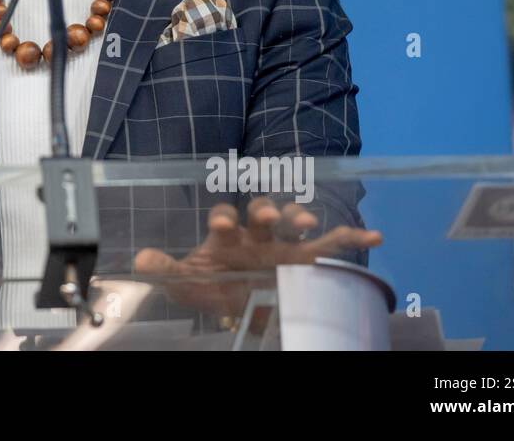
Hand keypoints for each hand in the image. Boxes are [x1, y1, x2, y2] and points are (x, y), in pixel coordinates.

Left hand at [132, 197, 382, 316]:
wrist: (242, 302)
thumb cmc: (215, 284)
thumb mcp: (189, 282)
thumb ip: (166, 271)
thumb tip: (141, 261)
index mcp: (227, 237)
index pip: (225, 220)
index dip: (224, 218)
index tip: (223, 223)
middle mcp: (257, 234)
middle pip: (262, 213)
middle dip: (265, 211)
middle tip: (266, 216)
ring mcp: (284, 244)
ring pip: (293, 223)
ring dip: (299, 217)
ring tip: (307, 221)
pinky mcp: (307, 259)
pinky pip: (332, 246)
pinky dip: (352, 237)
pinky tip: (373, 234)